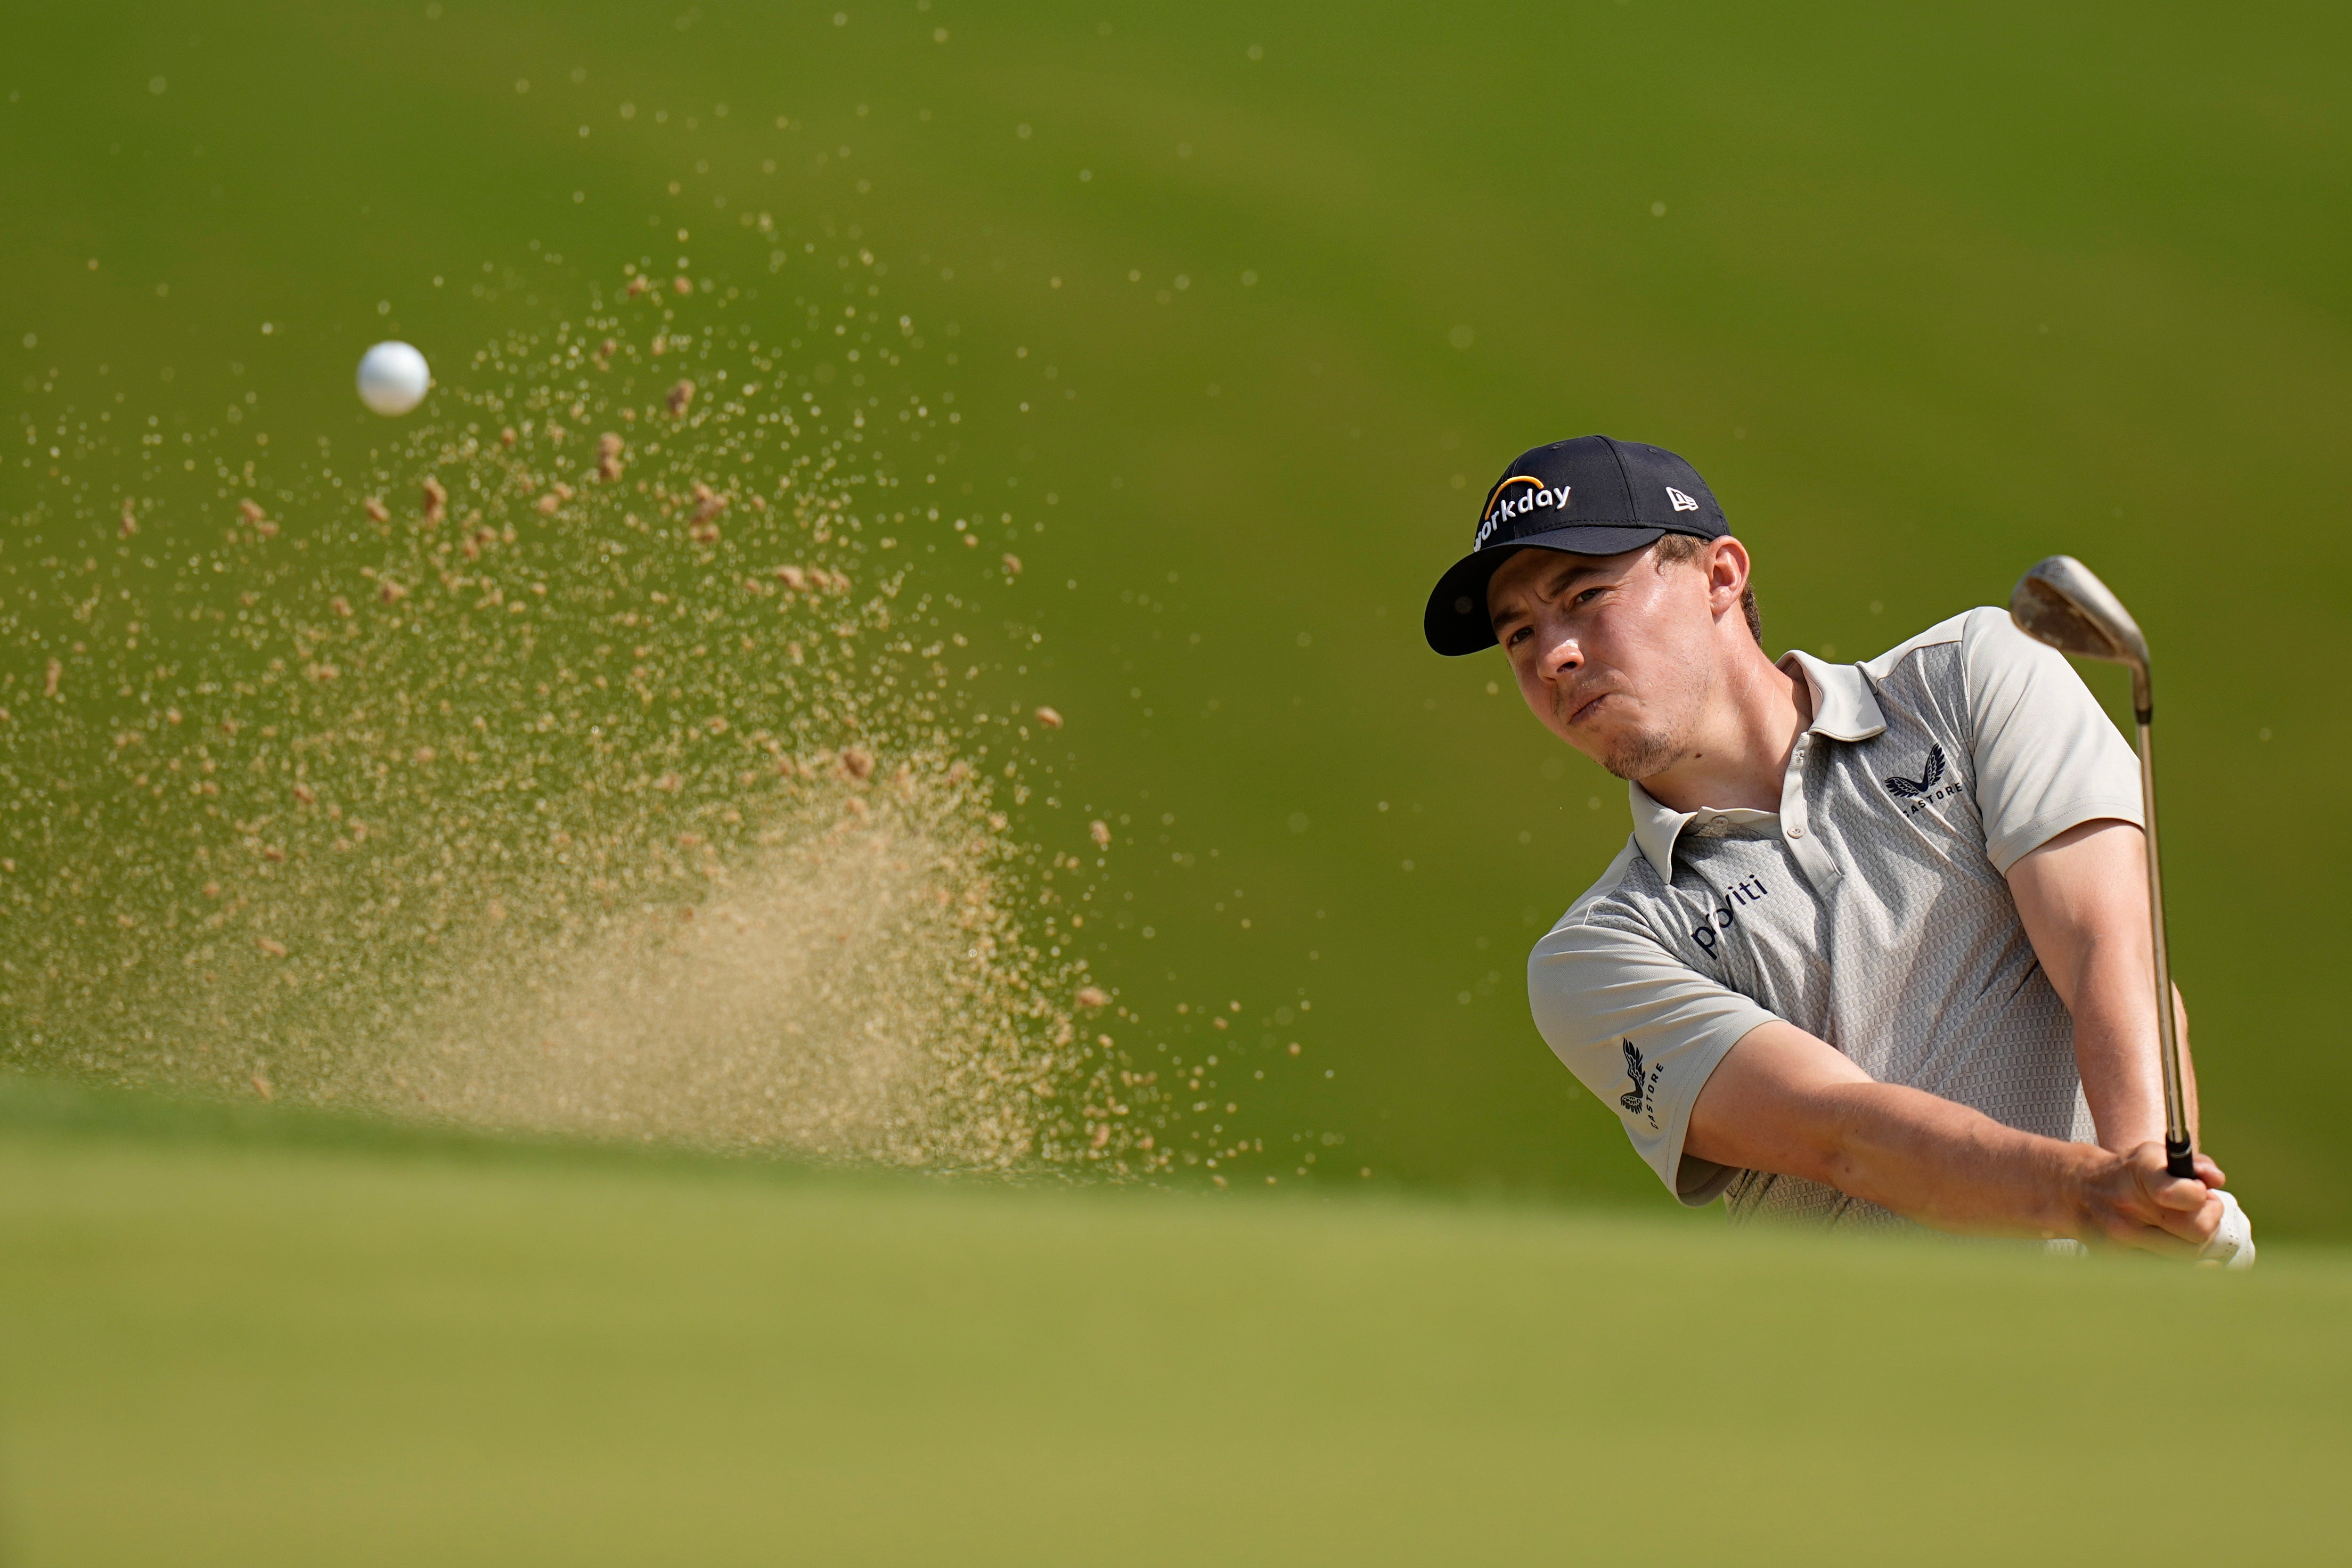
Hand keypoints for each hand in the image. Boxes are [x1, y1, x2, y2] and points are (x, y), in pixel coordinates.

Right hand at [2069, 1142, 2227, 1256]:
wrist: (2078, 1191)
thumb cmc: (2128, 1173)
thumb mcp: (2157, 1156)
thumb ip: (2195, 1164)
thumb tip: (2216, 1180)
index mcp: (2140, 1173)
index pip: (2186, 1195)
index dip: (2202, 1196)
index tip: (2199, 1191)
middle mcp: (2127, 1207)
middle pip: (2198, 1231)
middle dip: (2210, 1220)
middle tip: (2202, 1210)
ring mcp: (2121, 1237)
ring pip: (2189, 1255)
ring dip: (2198, 1241)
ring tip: (2186, 1226)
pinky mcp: (2118, 1259)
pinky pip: (2169, 1270)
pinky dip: (2182, 1260)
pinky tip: (2177, 1244)